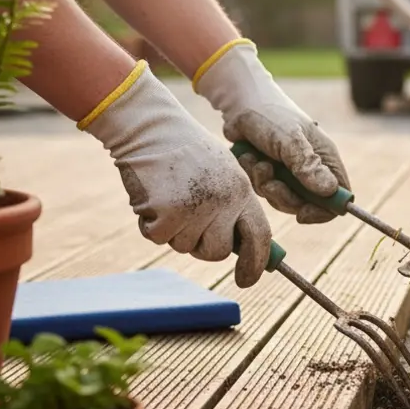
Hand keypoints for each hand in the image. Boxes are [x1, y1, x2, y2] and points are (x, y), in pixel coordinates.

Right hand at [81, 62, 272, 287]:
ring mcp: (196, 208)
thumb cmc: (185, 152)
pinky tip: (152, 196)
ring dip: (173, 230)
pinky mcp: (166, 213)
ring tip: (169, 195)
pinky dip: (150, 223)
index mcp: (243, 191)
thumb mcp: (223, 174)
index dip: (255, 263)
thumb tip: (240, 248)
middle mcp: (224, 202)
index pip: (259, 237)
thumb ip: (233, 207)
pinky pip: (158, 237)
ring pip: (185, 246)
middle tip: (187, 217)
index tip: (247, 280)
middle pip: (217, 252)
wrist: (150, 128)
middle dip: (201, 244)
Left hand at [193, 40, 350, 223]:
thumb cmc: (271, 115)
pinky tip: (249, 157)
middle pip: (307, 205)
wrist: (241, 104)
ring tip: (257, 161)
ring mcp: (290, 173)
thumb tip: (330, 191)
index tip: (302, 212)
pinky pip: (264, 190)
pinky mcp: (271, 173)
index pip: (338, 197)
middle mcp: (311, 169)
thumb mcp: (290, 139)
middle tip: (269, 181)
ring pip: (282, 199)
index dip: (323, 210)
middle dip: (284, 197)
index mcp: (326, 159)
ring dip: (265, 184)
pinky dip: (254, 177)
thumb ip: (307, 165)